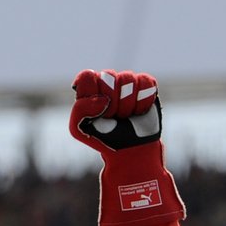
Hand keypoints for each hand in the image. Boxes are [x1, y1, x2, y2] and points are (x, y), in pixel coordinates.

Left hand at [68, 69, 184, 225]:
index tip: (97, 110)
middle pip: (109, 76)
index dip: (93, 93)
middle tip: (113, 116)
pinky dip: (143, 100)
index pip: (87, 76)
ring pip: (128, 78)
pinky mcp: (146, 86)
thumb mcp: (78, 129)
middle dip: (111, 101)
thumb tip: (102, 99)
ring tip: (126, 116)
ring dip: (127, 103)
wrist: (130, 150)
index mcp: (88, 89)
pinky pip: (146, 82)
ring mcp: (127, 83)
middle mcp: (107, 82)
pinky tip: (139, 111)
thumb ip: (79, 110)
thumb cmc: (102, 138)